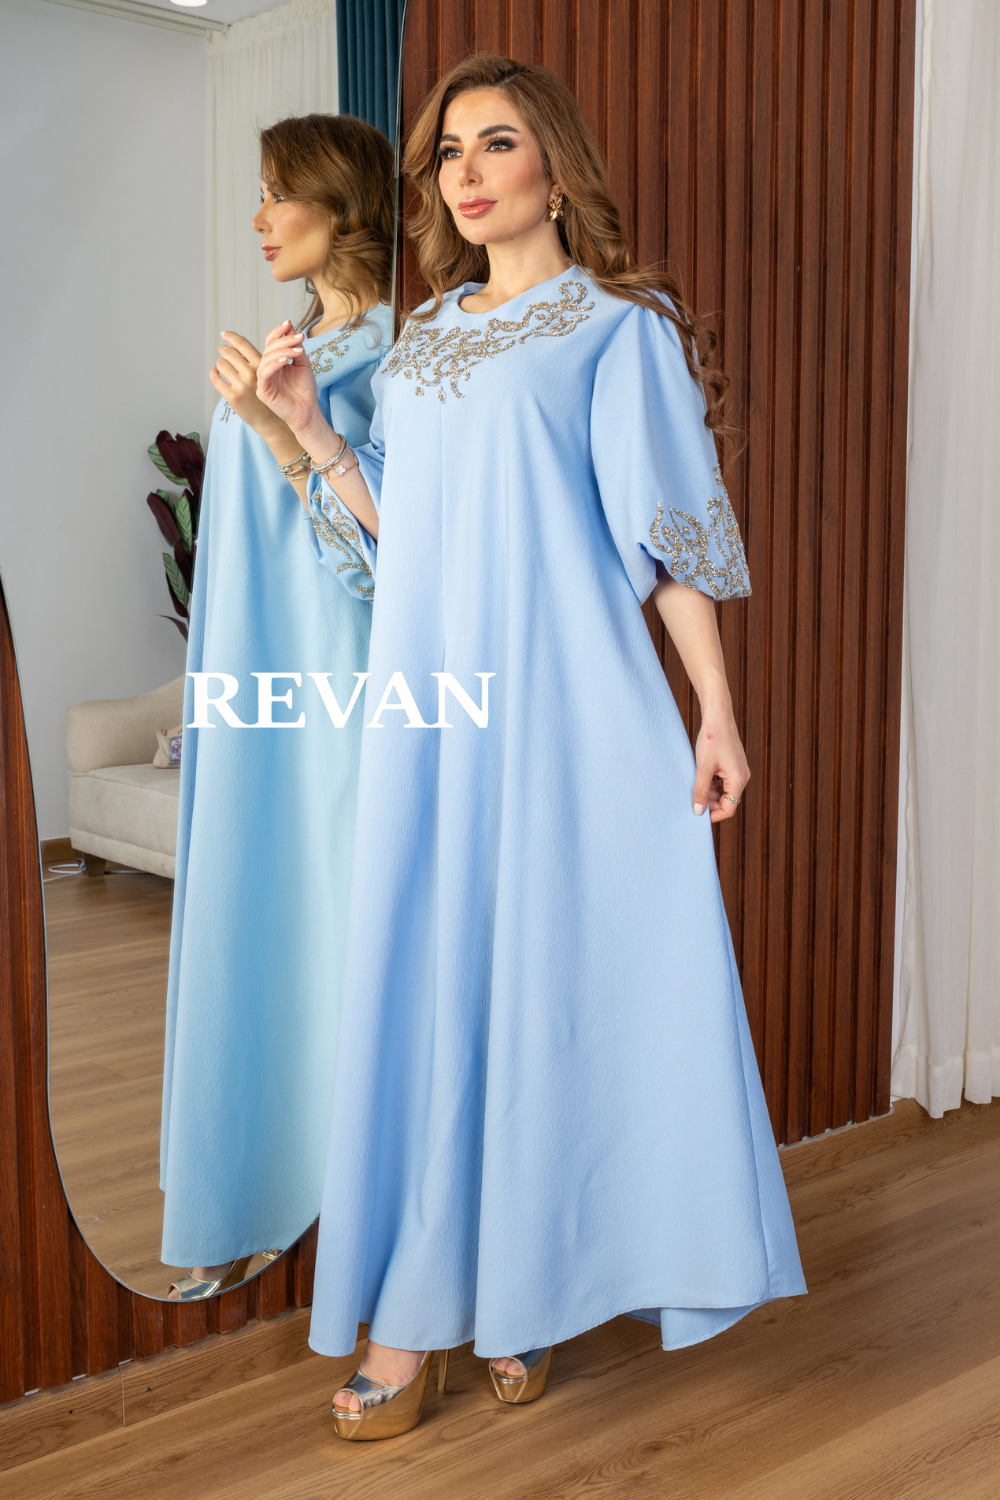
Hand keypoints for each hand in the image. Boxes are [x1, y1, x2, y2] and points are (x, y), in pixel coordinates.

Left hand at [209, 331, 282, 435]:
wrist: (270, 419)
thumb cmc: (268, 392)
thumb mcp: (267, 372)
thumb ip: (254, 358)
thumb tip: (234, 343)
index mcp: (261, 364)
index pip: (241, 343)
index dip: (230, 336)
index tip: (224, 334)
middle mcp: (251, 374)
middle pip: (228, 352)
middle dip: (223, 350)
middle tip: (223, 351)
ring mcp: (241, 386)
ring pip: (220, 364)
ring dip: (219, 363)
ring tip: (223, 366)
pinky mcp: (232, 397)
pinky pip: (215, 377)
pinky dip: (214, 373)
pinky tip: (217, 374)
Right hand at [257, 320, 321, 436]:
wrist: (308, 411)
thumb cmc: (305, 390)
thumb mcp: (303, 364)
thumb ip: (296, 347)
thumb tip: (290, 326)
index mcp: (274, 362)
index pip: (271, 342)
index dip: (278, 332)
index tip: (289, 322)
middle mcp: (266, 369)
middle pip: (269, 348)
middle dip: (284, 340)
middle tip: (299, 338)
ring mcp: (263, 380)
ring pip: (266, 359)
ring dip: (282, 351)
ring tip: (298, 350)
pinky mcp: (262, 391)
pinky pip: (264, 373)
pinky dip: (274, 364)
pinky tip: (285, 360)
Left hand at [692, 705, 749, 822]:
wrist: (718, 717)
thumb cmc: (712, 740)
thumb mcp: (703, 768)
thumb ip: (701, 791)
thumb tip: (698, 811)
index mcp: (738, 780)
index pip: (729, 808)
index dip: (713, 815)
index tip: (697, 815)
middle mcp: (742, 777)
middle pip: (727, 801)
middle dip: (710, 803)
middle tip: (692, 800)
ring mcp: (739, 771)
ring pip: (724, 791)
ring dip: (710, 793)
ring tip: (694, 787)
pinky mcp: (733, 765)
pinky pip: (724, 781)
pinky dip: (712, 783)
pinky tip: (700, 777)